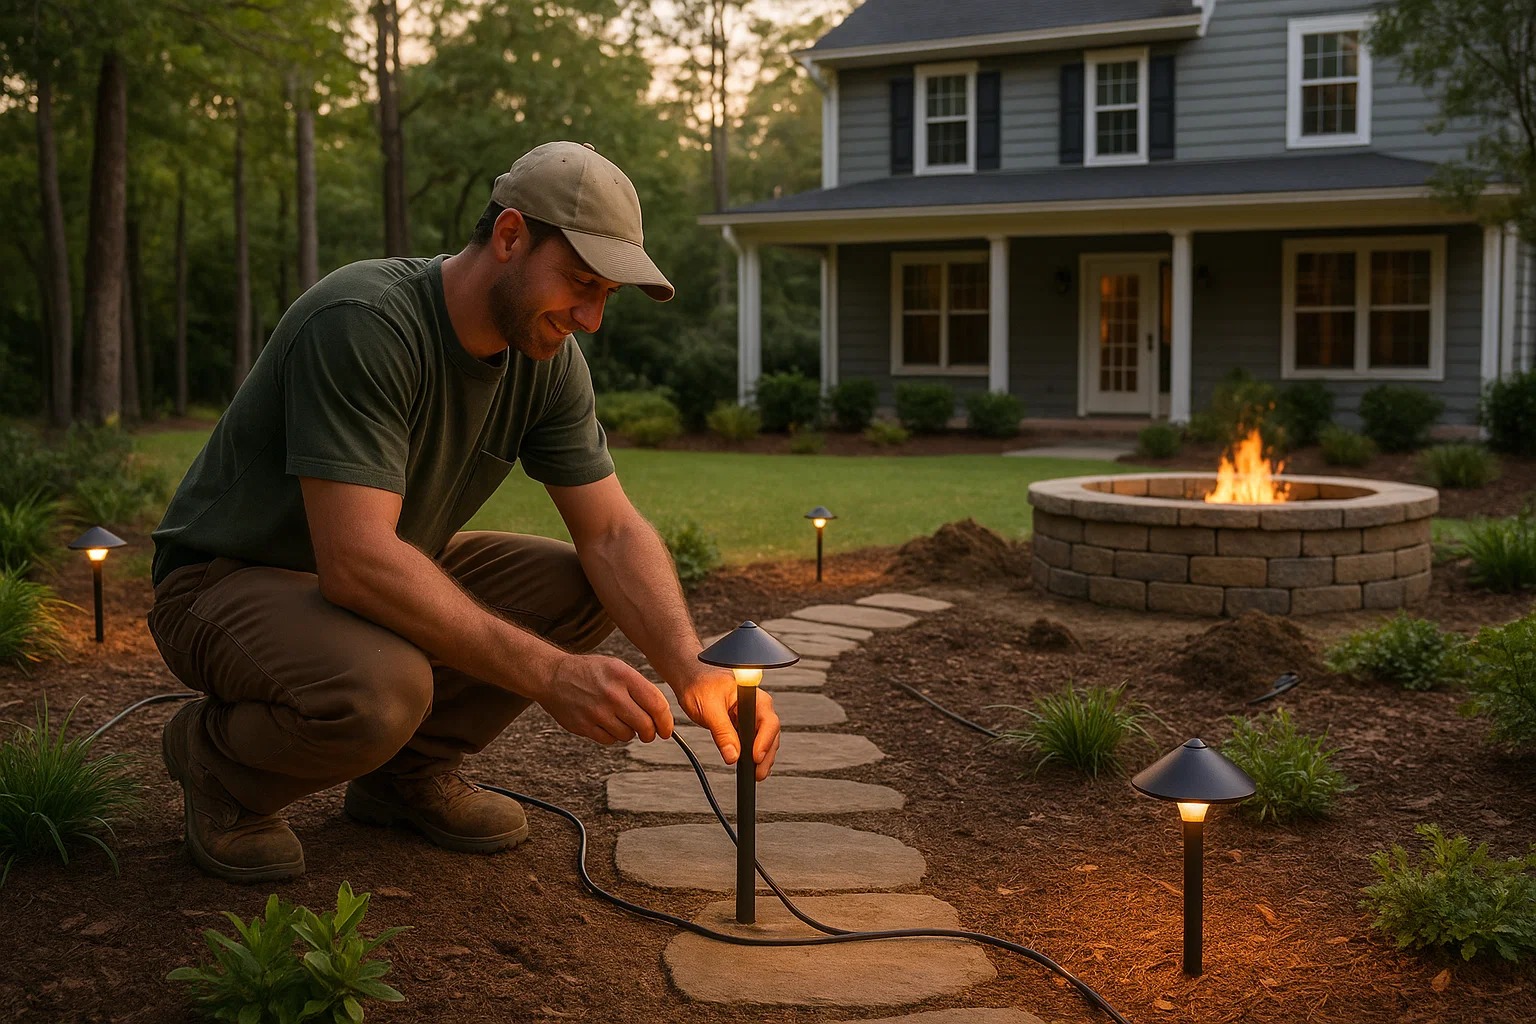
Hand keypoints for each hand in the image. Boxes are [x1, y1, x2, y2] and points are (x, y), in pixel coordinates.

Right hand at [537, 653, 674, 745]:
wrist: (553, 676)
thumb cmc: (590, 672)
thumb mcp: (618, 668)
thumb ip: (640, 689)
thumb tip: (661, 715)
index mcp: (623, 676)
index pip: (657, 705)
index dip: (666, 721)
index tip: (667, 729)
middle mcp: (612, 694)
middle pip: (645, 725)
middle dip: (651, 732)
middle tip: (649, 732)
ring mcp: (597, 712)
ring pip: (628, 735)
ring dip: (629, 732)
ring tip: (620, 719)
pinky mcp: (584, 726)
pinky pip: (609, 741)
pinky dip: (612, 736)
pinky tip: (606, 723)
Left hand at [673, 667, 781, 781]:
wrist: (691, 679)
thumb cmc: (700, 684)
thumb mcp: (709, 708)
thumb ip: (722, 732)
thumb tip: (732, 756)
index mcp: (752, 696)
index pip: (768, 721)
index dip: (765, 741)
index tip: (756, 758)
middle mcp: (757, 705)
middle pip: (771, 733)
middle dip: (766, 755)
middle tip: (757, 774)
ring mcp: (752, 715)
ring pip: (766, 739)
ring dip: (763, 757)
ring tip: (756, 774)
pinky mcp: (745, 723)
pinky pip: (755, 740)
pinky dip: (754, 754)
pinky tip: (750, 766)